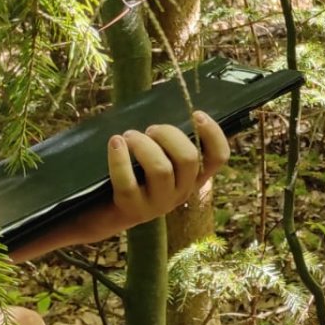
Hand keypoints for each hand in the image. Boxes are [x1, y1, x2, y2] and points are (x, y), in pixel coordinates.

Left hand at [84, 113, 228, 240]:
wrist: (107, 214)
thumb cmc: (137, 176)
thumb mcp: (162, 161)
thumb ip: (172, 144)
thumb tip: (176, 110)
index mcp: (194, 178)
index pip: (218, 158)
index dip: (213, 134)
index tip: (196, 114)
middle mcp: (182, 192)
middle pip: (188, 158)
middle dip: (168, 134)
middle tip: (150, 130)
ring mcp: (158, 204)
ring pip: (161, 169)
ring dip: (143, 144)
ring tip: (128, 136)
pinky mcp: (132, 208)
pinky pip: (127, 181)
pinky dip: (120, 158)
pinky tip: (115, 142)